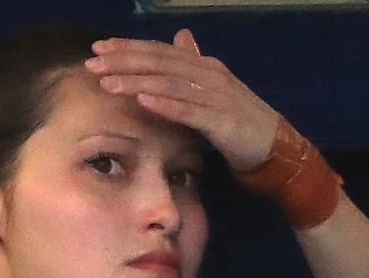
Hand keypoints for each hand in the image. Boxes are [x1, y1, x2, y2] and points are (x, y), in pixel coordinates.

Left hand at [86, 28, 280, 171]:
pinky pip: (189, 110)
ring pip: (170, 84)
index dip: (129, 48)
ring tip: (108, 83)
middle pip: (160, 63)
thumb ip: (193, 67)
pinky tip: (142, 101)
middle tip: (92, 63)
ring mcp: (217, 96)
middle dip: (124, 61)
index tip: (99, 49)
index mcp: (204, 66)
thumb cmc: (239, 123)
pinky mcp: (222, 120)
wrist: (275, 148)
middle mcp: (209, 74)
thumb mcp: (213, 91)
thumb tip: (180, 38)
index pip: (160, 52)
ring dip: (137, 82)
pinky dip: (165, 104)